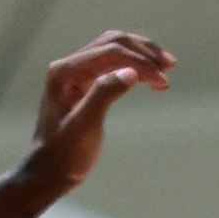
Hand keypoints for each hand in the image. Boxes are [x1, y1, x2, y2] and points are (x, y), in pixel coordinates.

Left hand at [23, 31, 173, 194]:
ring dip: (141, 56)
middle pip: (114, 43)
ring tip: (166, 69)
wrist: (49, 174)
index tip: (161, 80)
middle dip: (143, 52)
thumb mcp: (84, 128)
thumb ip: (104, 95)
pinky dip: (133, 67)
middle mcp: (69, 66)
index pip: (110, 52)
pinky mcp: (85, 84)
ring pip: (115, 50)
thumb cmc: (64, 156)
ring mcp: (76, 74)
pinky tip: (150, 77)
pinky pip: (112, 64)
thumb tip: (131, 72)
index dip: (138, 62)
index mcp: (65, 72)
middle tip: (169, 67)